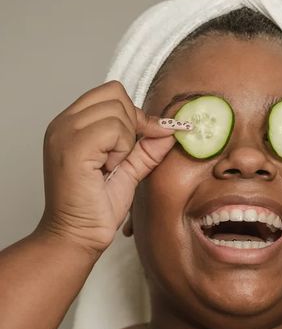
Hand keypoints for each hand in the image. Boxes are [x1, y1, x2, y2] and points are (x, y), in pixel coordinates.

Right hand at [36, 80, 190, 256]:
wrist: (77, 236)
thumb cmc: (95, 208)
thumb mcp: (129, 169)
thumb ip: (147, 147)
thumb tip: (171, 128)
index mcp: (72, 123)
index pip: (111, 92)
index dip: (134, 114)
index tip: (139, 143)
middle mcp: (63, 122)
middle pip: (116, 94)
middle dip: (131, 125)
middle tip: (121, 158)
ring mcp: (64, 132)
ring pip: (118, 110)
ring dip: (125, 141)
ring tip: (110, 167)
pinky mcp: (72, 146)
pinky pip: (114, 129)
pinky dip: (120, 150)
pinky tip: (107, 170)